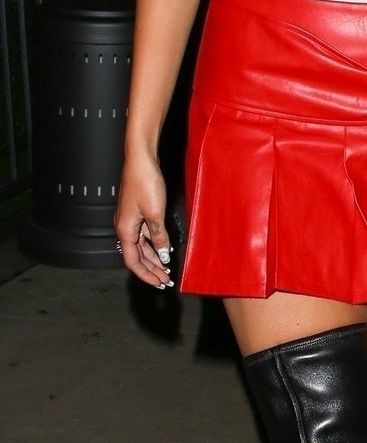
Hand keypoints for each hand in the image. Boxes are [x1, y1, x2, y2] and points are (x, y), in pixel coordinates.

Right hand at [114, 151, 174, 289]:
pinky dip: (154, 244)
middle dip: (151, 269)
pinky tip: (164, 248)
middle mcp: (125, 227)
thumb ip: (159, 236)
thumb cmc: (145, 183)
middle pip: (136, 256)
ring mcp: (130, 220)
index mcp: (125, 230)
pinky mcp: (137, 212)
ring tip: (166, 269)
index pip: (132, 261)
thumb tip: (163, 255)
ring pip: (141, 246)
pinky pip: (144, 235)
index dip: (146, 274)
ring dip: (153, 258)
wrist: (140, 159)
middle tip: (167, 280)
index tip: (160, 283)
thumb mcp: (155, 213)